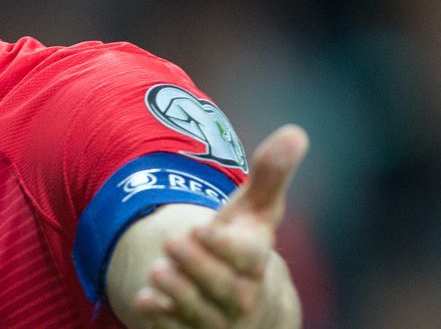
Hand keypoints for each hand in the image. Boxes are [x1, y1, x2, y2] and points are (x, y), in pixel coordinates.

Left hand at [135, 124, 308, 327]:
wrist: (242, 301)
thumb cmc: (244, 245)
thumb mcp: (254, 210)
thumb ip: (270, 173)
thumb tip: (296, 131)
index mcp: (256, 262)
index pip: (248, 259)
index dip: (226, 247)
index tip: (205, 229)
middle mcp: (242, 296)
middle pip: (225, 288)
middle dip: (198, 266)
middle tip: (173, 242)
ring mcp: (219, 320)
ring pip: (202, 314)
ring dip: (179, 295)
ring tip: (157, 271)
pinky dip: (161, 321)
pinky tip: (144, 301)